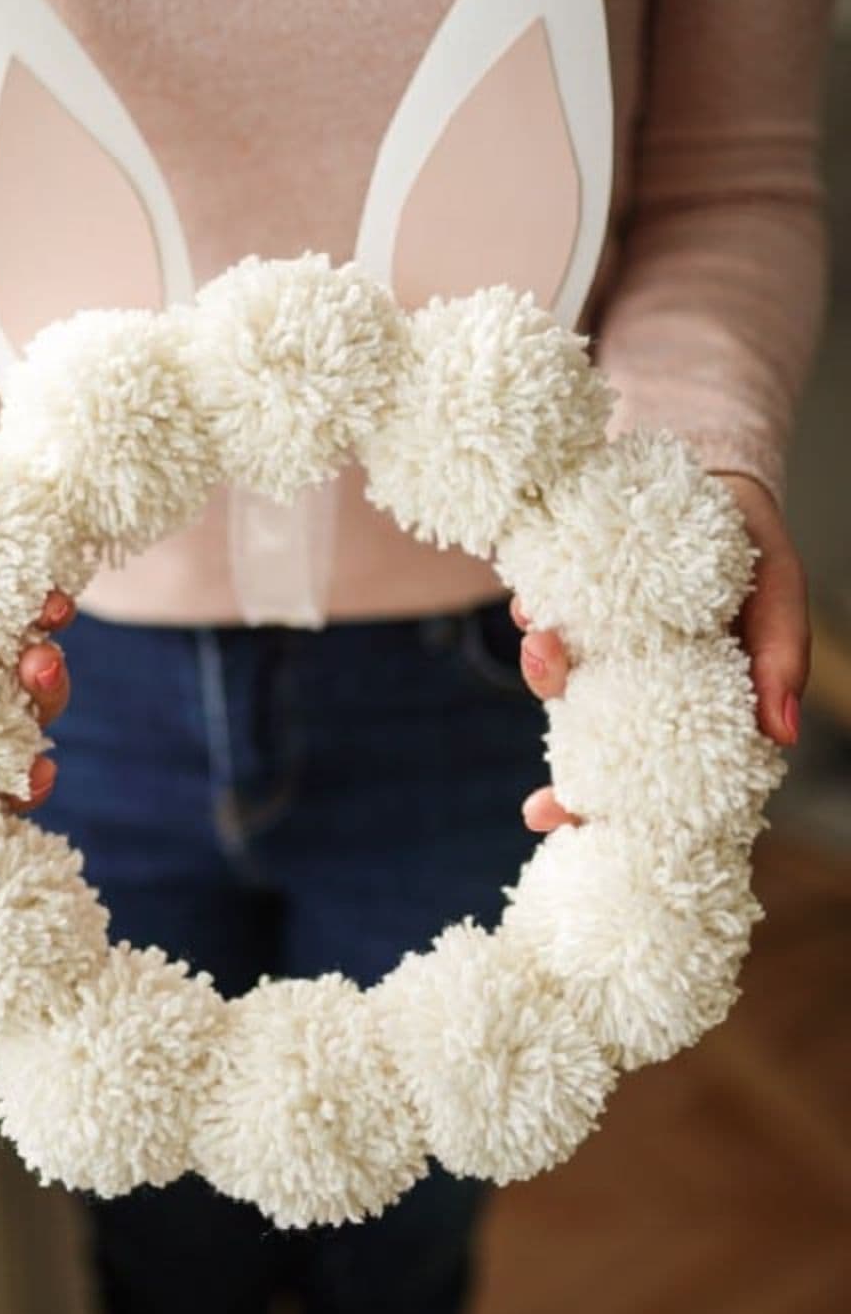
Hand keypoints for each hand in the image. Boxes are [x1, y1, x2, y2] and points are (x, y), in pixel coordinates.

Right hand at [0, 427, 74, 811]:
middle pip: (5, 742)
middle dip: (26, 762)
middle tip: (38, 765)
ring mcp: (2, 635)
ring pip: (40, 686)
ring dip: (47, 686)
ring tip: (39, 659)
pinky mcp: (32, 589)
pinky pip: (56, 618)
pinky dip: (56, 618)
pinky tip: (51, 605)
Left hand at [513, 471, 809, 834]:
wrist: (705, 471)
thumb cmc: (752, 544)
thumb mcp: (779, 591)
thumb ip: (782, 656)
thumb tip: (782, 735)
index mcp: (695, 701)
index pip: (665, 777)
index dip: (627, 815)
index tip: (591, 842)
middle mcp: (640, 685)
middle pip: (602, 757)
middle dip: (569, 792)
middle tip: (542, 811)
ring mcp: (600, 647)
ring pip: (563, 689)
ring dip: (546, 677)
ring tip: (543, 646)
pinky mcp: (568, 601)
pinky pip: (544, 621)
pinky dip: (535, 618)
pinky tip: (532, 609)